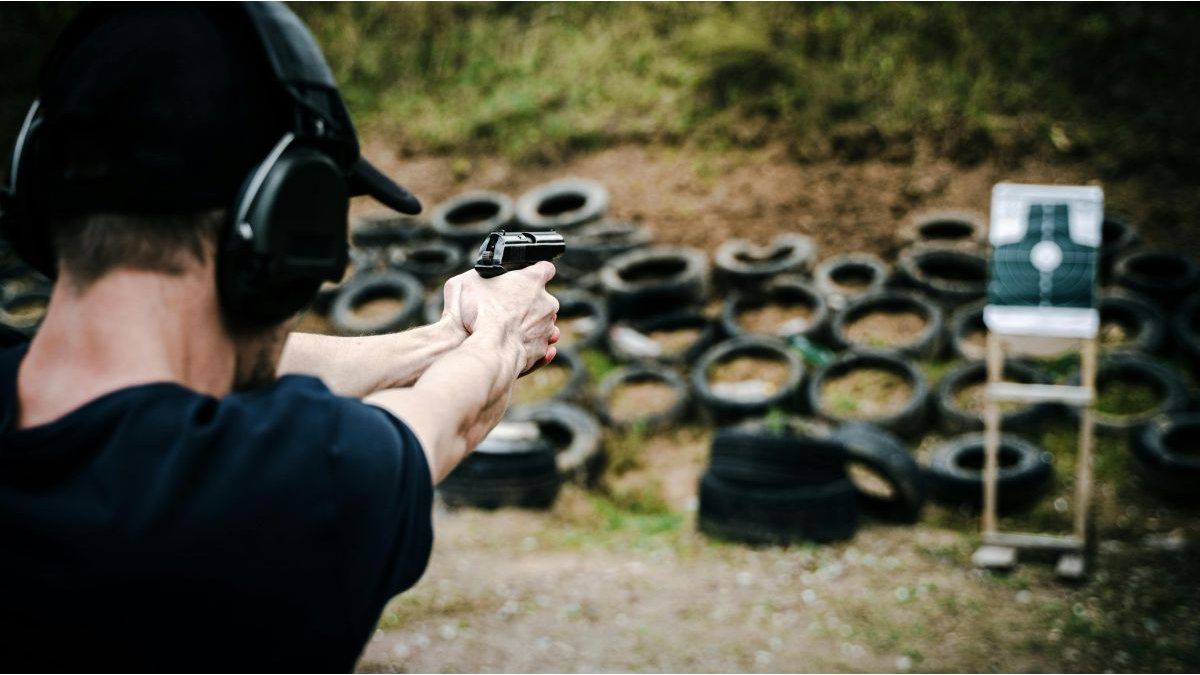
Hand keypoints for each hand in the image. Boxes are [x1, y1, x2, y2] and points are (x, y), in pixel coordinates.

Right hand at [441, 262, 559, 373]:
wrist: (488, 349)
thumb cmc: (478, 313)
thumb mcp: (465, 282)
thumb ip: (479, 276)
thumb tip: (478, 278)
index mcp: (533, 280)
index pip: (545, 268)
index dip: (534, 272)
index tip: (525, 278)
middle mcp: (547, 303)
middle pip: (543, 298)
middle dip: (529, 302)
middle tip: (507, 307)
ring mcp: (547, 327)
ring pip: (544, 322)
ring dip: (531, 324)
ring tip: (509, 329)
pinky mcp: (542, 348)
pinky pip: (541, 343)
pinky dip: (530, 343)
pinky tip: (515, 343)